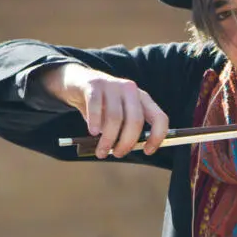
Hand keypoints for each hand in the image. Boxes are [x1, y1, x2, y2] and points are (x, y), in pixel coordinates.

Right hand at [41, 62, 168, 156]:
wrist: (77, 82)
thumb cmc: (101, 105)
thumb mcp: (118, 115)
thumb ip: (125, 129)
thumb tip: (126, 149)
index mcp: (142, 98)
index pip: (159, 117)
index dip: (157, 137)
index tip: (147, 151)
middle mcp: (130, 90)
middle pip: (135, 120)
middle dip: (127, 142)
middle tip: (118, 154)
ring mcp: (112, 85)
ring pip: (115, 117)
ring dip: (108, 139)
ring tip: (101, 151)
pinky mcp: (94, 84)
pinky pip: (96, 106)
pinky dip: (95, 122)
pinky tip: (93, 132)